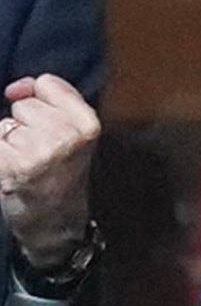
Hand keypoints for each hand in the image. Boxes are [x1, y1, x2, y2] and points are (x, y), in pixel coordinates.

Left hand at [1, 74, 99, 266]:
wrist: (56, 221)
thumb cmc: (61, 172)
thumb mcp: (74, 132)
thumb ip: (51, 100)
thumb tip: (15, 89)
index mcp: (87, 124)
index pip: (48, 83)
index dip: (38, 97)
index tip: (44, 121)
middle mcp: (67, 135)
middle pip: (25, 105)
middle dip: (25, 124)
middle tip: (39, 151)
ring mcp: (41, 151)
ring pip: (6, 124)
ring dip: (9, 142)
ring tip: (26, 162)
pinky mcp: (15, 165)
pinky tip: (12, 170)